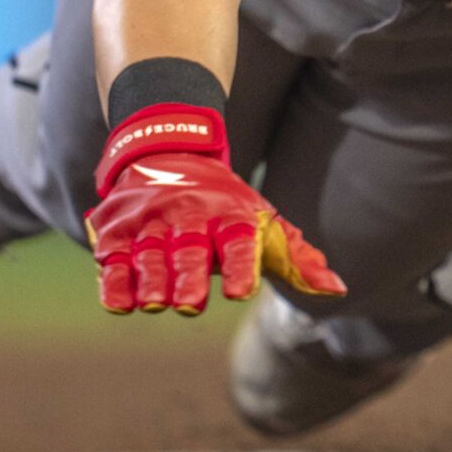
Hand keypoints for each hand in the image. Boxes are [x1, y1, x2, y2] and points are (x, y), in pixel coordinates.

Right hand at [85, 108, 345, 314]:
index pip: (238, 240)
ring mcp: (149, 222)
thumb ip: (297, 260)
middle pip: (189, 249)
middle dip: (190, 276)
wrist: (167, 148)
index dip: (241, 265)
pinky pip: (113, 259)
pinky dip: (114, 281)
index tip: (243, 292)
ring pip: (149, 254)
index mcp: (229, 215)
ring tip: (156, 303)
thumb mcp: (262, 221)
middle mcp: (188, 215)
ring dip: (152, 281)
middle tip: (191, 304)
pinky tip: (120, 302)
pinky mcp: (116, 230)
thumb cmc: (223, 202)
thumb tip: (338, 291)